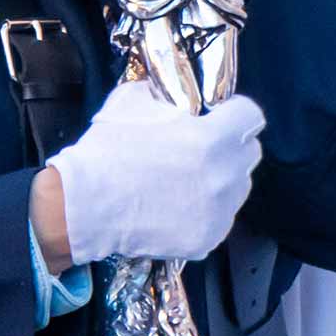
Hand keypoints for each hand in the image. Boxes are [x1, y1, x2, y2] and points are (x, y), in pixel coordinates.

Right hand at [46, 83, 264, 264]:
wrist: (83, 205)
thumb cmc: (108, 150)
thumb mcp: (133, 100)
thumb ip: (164, 94)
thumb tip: (174, 96)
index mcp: (212, 138)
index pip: (252, 117)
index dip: (235, 113)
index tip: (219, 117)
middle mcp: (224, 177)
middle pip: (250, 154)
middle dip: (231, 147)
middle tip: (203, 148)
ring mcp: (218, 213)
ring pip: (237, 189)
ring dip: (221, 181)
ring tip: (187, 182)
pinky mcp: (206, 241)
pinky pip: (218, 220)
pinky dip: (205, 213)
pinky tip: (176, 207)